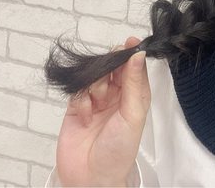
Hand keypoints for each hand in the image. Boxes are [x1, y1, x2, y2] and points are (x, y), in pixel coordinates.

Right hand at [55, 37, 150, 186]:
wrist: (92, 178)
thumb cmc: (119, 149)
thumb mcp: (132, 114)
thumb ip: (133, 83)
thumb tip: (138, 54)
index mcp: (135, 97)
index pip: (134, 68)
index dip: (131, 54)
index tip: (129, 41)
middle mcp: (116, 96)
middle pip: (112, 69)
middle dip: (109, 68)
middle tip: (107, 76)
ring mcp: (96, 101)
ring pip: (94, 77)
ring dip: (95, 84)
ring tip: (97, 100)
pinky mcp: (76, 108)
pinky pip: (78, 91)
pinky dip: (81, 98)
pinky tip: (84, 114)